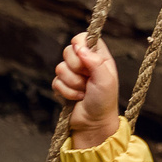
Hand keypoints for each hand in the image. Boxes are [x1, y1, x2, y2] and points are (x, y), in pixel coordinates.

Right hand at [52, 32, 122, 151]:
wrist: (93, 123)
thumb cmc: (104, 101)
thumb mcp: (106, 80)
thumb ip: (95, 62)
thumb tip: (80, 48)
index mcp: (99, 57)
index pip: (84, 38)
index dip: (79, 43)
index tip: (81, 52)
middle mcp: (85, 63)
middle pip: (68, 51)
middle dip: (76, 68)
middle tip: (87, 79)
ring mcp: (72, 74)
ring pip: (59, 68)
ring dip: (73, 83)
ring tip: (84, 92)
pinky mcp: (62, 86)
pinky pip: (55, 82)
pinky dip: (66, 92)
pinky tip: (76, 98)